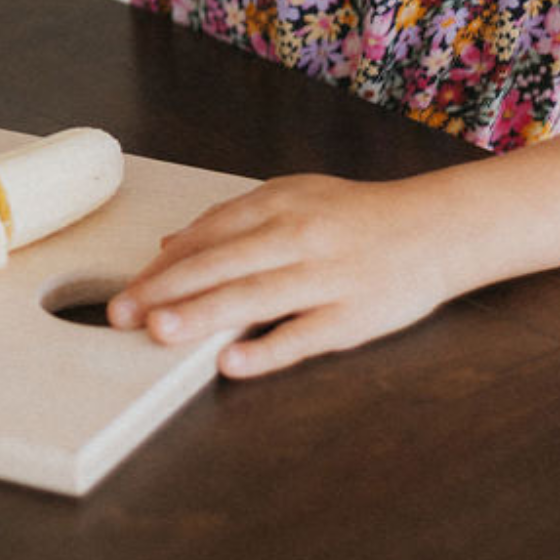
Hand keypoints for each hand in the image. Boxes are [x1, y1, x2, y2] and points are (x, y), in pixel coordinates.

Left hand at [106, 174, 461, 377]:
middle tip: (123, 313)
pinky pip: (303, 336)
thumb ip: (231, 221)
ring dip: (202, 315)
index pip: (208, 235)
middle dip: (166, 290)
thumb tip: (171, 244)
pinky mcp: (352, 316)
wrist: (436, 229)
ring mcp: (324, 277)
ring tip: (160, 332)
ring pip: (254, 298)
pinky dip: (266, 349)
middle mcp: (297, 237)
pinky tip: (230, 361)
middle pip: (221, 264)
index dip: (165, 264)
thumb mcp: (292, 198)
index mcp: (278, 205)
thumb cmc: (354, 216)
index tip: (130, 289)